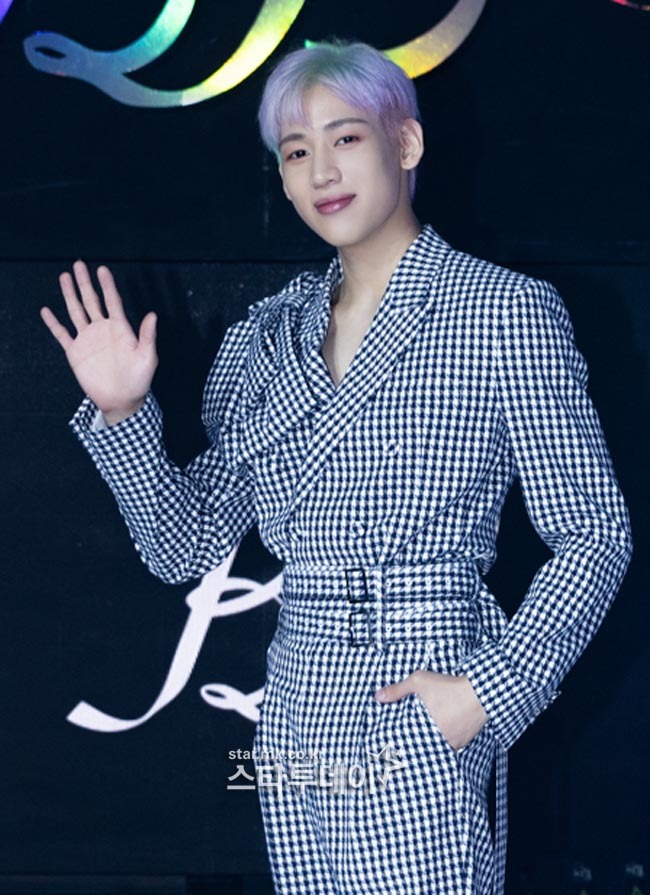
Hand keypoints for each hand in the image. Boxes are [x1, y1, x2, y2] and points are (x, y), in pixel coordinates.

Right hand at [40, 260, 157, 423]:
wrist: (121, 400)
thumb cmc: (138, 380)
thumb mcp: (147, 358)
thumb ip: (148, 336)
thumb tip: (153, 315)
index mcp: (120, 329)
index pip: (112, 301)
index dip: (107, 285)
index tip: (102, 269)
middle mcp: (102, 330)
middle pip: (92, 301)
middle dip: (85, 283)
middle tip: (79, 264)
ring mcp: (88, 340)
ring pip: (76, 312)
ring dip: (70, 295)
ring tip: (64, 277)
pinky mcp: (76, 353)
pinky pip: (62, 334)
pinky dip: (54, 323)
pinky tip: (47, 311)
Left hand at [376, 670, 487, 751]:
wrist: (479, 693)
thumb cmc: (449, 687)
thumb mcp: (419, 682)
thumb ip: (398, 690)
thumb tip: (378, 696)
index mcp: (423, 729)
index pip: (406, 746)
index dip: (398, 749)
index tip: (389, 751)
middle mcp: (437, 741)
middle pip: (421, 749)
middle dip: (412, 747)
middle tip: (402, 751)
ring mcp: (451, 744)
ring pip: (436, 749)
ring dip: (429, 746)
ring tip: (420, 742)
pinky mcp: (463, 743)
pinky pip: (449, 747)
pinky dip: (444, 743)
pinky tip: (440, 736)